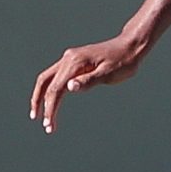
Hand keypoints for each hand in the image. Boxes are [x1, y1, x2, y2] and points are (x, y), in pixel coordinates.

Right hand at [30, 34, 146, 133]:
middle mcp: (69, 58)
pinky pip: (56, 76)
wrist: (130, 46)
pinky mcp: (74, 61)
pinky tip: (52, 100)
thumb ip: (89, 81)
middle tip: (41, 122)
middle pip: (45, 82)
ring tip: (39, 114)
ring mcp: (70, 58)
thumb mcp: (109, 74)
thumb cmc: (123, 61)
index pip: (56, 88)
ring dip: (41, 96)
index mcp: (76, 62)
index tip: (49, 125)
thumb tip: (69, 88)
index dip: (50, 108)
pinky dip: (51, 89)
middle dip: (39, 102)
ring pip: (47, 78)